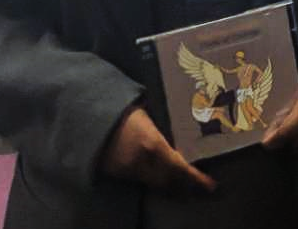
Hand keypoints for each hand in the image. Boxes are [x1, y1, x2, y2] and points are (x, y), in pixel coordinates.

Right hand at [100, 106, 216, 193]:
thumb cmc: (122, 110)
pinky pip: (142, 181)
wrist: (88, 119)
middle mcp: (142, 162)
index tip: (210, 184)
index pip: (179, 167)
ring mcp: (128, 170)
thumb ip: (165, 123)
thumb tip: (185, 124)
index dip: (195, 178)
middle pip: (169, 181)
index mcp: (153, 144)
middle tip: (203, 186)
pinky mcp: (118, 174)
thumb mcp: (148, 114)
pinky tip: (165, 180)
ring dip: (171, 186)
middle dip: (186, 186)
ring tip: (187, 186)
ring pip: (155, 184)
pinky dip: (156, 182)